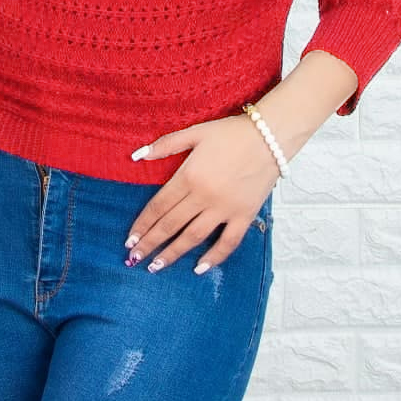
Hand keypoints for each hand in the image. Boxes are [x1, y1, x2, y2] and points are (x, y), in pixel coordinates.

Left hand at [123, 114, 279, 275]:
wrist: (270, 136)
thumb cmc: (231, 132)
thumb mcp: (195, 132)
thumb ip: (165, 145)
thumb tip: (137, 156)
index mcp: (188, 176)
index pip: (158, 206)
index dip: (142, 224)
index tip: (129, 240)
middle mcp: (204, 196)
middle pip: (171, 224)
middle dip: (150, 243)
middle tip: (134, 258)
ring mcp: (225, 208)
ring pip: (193, 237)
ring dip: (173, 253)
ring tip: (156, 267)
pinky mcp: (245, 215)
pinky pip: (228, 241)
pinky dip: (214, 257)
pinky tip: (199, 268)